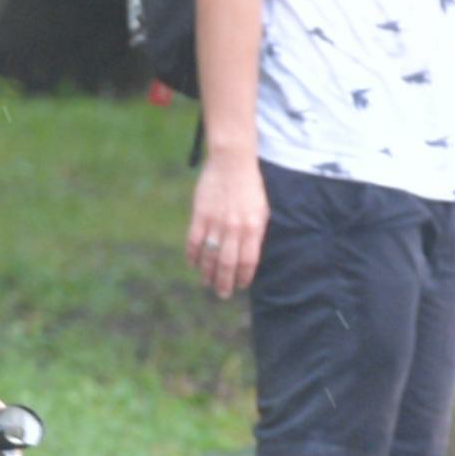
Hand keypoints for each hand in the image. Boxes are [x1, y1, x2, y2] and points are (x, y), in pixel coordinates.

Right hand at [186, 150, 268, 297]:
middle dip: (225, 283)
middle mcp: (235, 227)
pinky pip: (194, 241)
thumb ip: (256, 233)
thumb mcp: (261, 210)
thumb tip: (249, 257)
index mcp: (253, 227)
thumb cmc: (250, 186)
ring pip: (210, 256)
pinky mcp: (200, 214)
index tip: (241, 285)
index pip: (248, 261)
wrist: (232, 161)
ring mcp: (216, 222)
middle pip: (228, 264)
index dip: (244, 277)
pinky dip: (192, 256)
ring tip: (207, 283)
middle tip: (222, 294)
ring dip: (208, 273)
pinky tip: (193, 264)